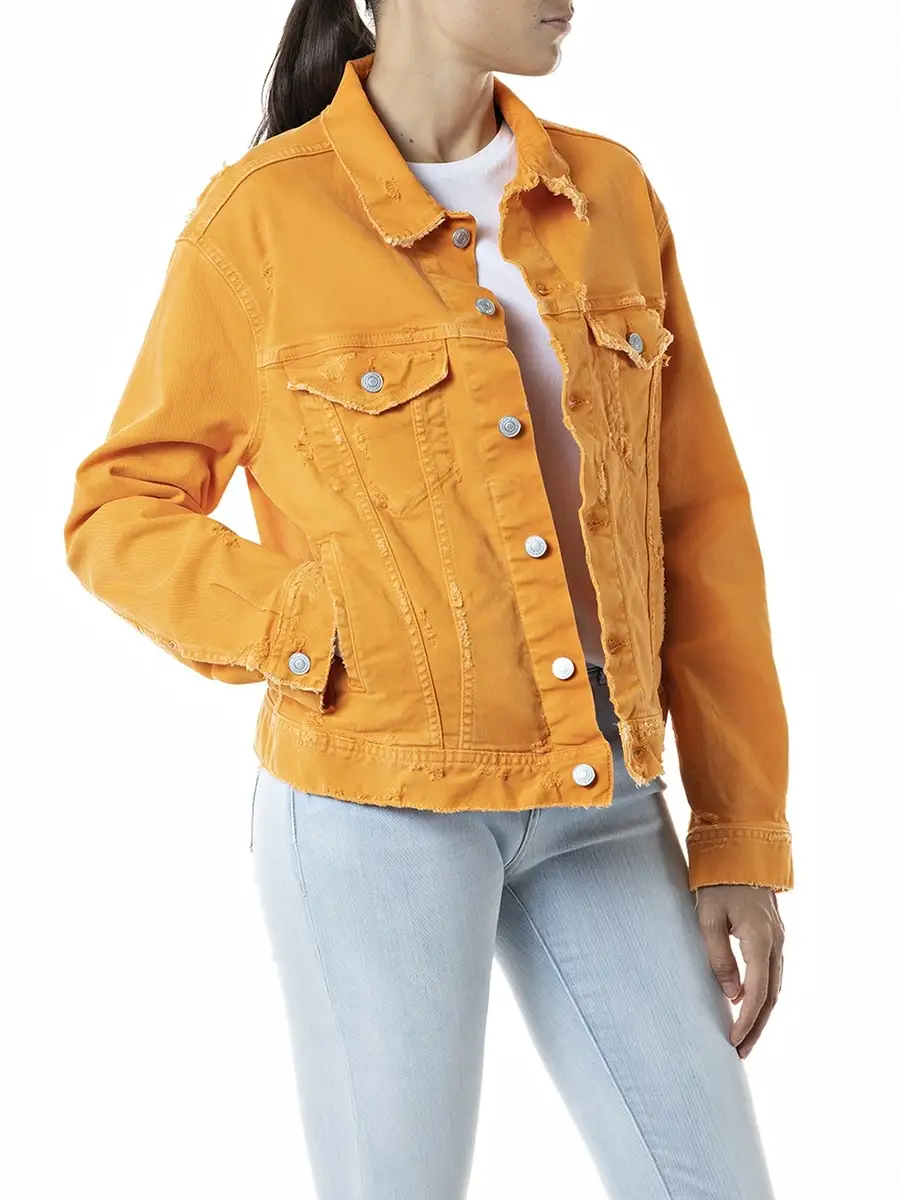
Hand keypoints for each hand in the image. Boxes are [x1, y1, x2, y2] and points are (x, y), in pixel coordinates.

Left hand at [695, 884, 784, 1057]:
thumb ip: (719, 957)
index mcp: (760, 941)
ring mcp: (778, 940)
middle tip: (740, 1053)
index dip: (746, 1021)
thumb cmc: (717, 885)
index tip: (733, 1042)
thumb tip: (732, 996)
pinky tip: (751, 1007)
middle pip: (771, 997)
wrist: (738, 853)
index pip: (757, 993)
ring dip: (762, 1015)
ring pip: (775, 987)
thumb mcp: (708, 920)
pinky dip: (764, 996)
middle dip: (757, 1028)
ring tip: (745, 1038)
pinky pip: (773, 975)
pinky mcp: (773, 937)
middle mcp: (776, 944)